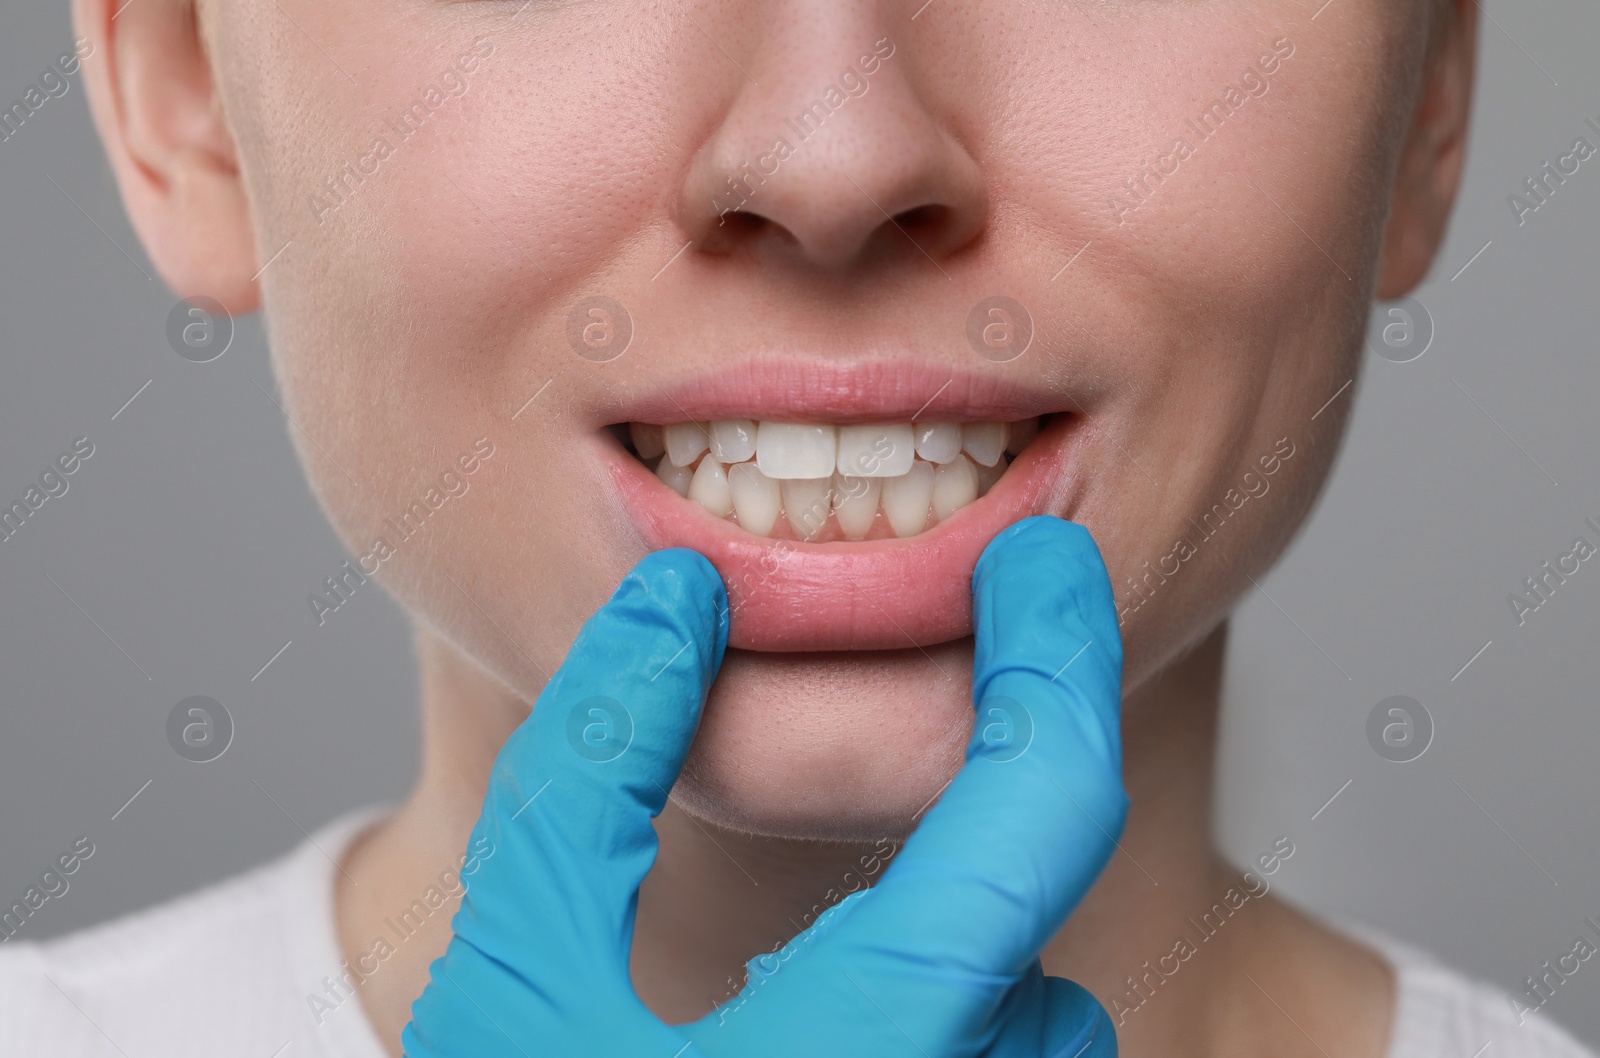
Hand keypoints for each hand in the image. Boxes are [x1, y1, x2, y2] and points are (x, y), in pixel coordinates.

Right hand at [402, 515, 1127, 1057]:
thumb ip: (588, 769)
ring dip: (938, 987)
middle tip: (815, 892)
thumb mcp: (513, 980)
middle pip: (1026, 942)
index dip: (1056, 654)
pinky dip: (936, 1054)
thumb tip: (672, 600)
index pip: (1046, 809)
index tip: (1044, 559)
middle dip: (943, 874)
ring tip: (783, 1031)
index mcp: (869, 1054)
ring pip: (1028, 1034)